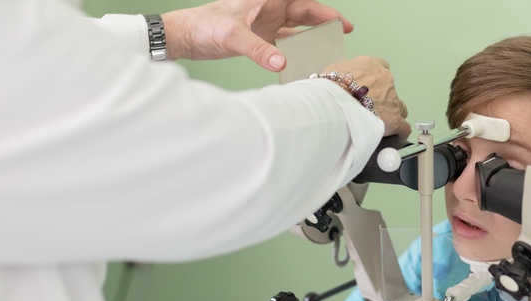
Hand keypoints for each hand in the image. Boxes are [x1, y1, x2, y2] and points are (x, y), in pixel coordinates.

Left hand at [161, 0, 353, 71]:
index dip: (320, 5)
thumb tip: (281, 64)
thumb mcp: (232, 36)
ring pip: (297, 24)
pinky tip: (308, 53)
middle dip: (325, 17)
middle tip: (345, 28)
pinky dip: (298, 46)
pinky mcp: (259, 37)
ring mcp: (265, 22)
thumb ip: (258, 49)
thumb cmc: (203, 25)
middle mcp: (269, 8)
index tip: (339, 18)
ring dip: (314, 30)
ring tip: (333, 38)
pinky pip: (285, 41)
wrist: (185, 36)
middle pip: (304, 10)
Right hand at [322, 57, 410, 138]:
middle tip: (368, 107)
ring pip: (400, 106)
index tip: (369, 86)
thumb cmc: (331, 86)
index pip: (381, 66)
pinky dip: (400, 131)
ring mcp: (392, 99)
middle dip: (382, 97)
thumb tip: (338, 82)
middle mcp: (385, 79)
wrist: (336, 101)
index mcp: (371, 65)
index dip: (375, 78)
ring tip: (380, 122)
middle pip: (390, 88)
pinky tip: (394, 135)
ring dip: (392, 113)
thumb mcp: (333, 72)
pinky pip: (403, 126)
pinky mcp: (394, 119)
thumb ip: (342, 75)